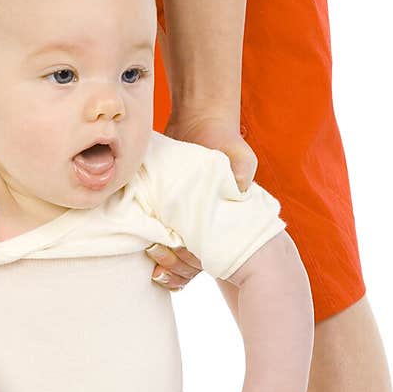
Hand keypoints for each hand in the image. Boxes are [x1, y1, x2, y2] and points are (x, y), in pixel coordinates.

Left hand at [144, 107, 258, 294]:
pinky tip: (149, 262)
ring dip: (166, 268)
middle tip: (158, 253)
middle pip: (190, 266)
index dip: (194, 262)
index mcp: (220, 226)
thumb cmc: (226, 142)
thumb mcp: (240, 156)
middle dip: (176, 267)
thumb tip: (241, 189)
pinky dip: (157, 261)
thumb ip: (243, 171)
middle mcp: (203, 232)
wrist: (201, 122)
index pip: (210, 257)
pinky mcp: (165, 216)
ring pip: (177, 264)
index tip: (179, 252)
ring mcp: (184, 227)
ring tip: (153, 262)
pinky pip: (162, 247)